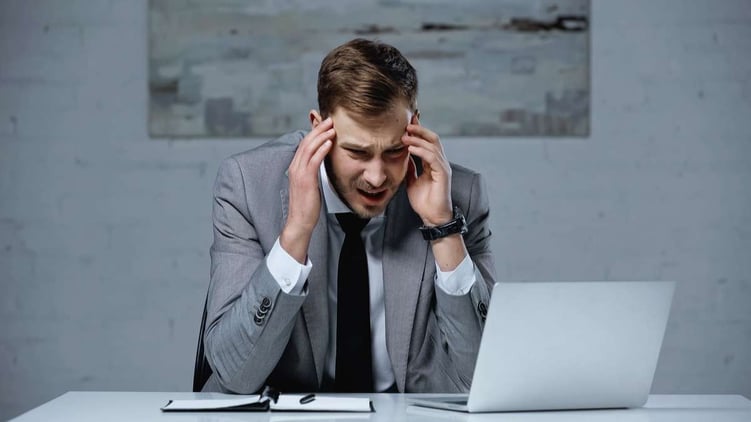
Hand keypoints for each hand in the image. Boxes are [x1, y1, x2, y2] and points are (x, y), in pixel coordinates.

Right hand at [280, 117, 333, 262]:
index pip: (304, 144)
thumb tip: (321, 163)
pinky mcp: (306, 180)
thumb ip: (313, 172)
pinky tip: (330, 143)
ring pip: (309, 148)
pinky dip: (322, 150)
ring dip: (321, 136)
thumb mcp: (310, 184)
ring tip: (332, 127)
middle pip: (306, 142)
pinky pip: (314, 161)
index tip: (326, 124)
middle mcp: (295, 167)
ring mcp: (299, 173)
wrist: (300, 221)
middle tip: (330, 119)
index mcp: (296, 167)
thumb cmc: (307, 204)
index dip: (315, 132)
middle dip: (318, 129)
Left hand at [402, 115, 452, 225]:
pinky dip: (421, 151)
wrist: (432, 217)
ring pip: (433, 146)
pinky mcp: (443, 174)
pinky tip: (411, 148)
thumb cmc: (424, 202)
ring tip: (404, 135)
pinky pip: (432, 158)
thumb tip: (404, 156)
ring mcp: (443, 167)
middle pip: (433, 139)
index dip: (419, 131)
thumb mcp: (412, 181)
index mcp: (433, 163)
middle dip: (420, 129)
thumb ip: (411, 168)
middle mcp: (440, 163)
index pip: (427, 142)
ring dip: (418, 139)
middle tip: (406, 124)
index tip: (407, 123)